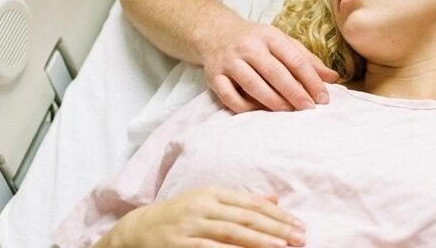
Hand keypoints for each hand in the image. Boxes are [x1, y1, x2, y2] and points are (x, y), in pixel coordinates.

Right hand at [98, 187, 305, 247]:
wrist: (136, 230)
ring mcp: (191, 225)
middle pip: (246, 217)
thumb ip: (241, 201)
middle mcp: (203, 206)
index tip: (298, 224)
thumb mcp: (208, 201)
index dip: (277, 214)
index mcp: (213, 193)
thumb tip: (275, 200)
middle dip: (275, 228)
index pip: (252, 203)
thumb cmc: (179, 215)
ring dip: (259, 241)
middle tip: (299, 237)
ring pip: (232, 233)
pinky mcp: (180, 244)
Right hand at [205, 19, 338, 112]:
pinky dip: (244, 107)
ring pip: (253, 84)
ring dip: (273, 101)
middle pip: (275, 72)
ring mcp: (230, 61)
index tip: (323, 98)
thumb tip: (333, 78)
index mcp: (270, 36)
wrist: (216, 32)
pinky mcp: (214, 76)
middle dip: (295, 93)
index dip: (311, 80)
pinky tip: (258, 112)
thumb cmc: (256, 40)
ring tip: (288, 112)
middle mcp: (249, 47)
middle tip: (309, 109)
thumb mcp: (282, 42)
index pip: (294, 59)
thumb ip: (307, 59)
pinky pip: (229, 96)